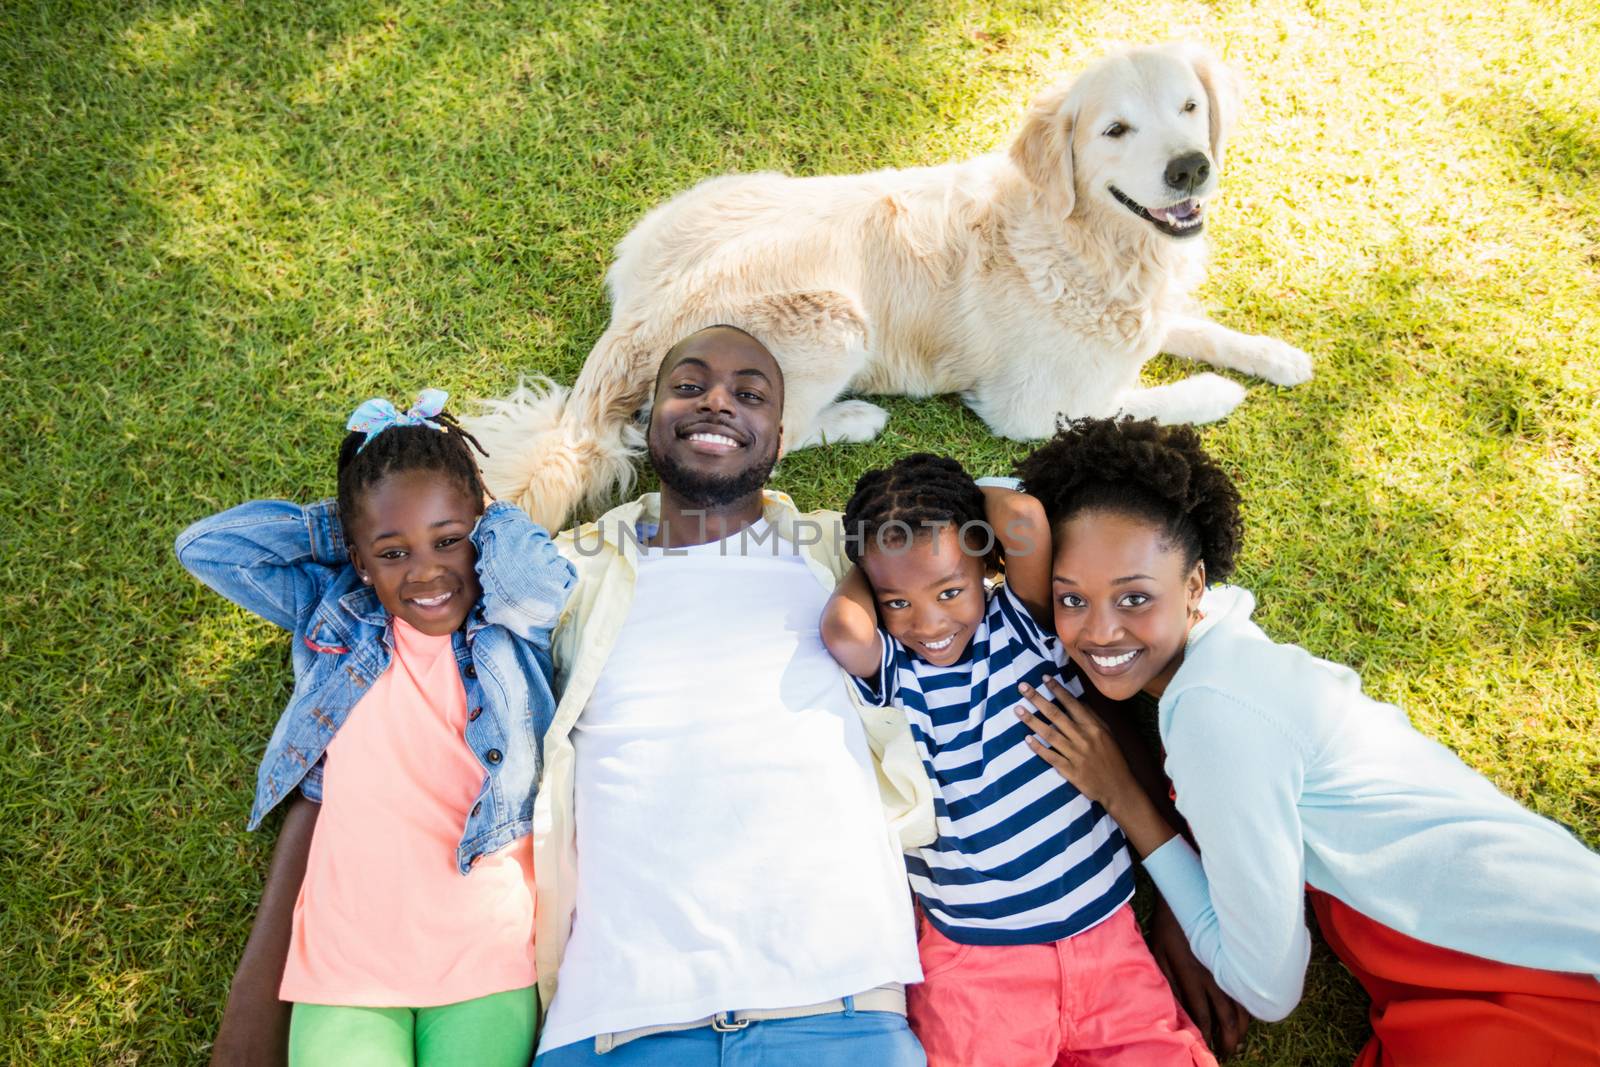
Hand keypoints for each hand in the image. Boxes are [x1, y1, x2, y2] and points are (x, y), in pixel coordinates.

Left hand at [1016, 677, 1177, 857]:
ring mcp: (1075, 755)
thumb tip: (1077, 701)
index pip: (1072, 704)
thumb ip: (1092, 717)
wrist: (1118, 788)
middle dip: (1038, 699)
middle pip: (1056, 715)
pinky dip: (1038, 747)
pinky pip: (1051, 756)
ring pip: (1050, 734)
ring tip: (1017, 709)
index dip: (1057, 690)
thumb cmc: (1113, 758)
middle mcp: (1083, 738)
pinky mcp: (1069, 771)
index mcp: (1093, 727)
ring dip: (1032, 720)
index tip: (1044, 678)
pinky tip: (1026, 738)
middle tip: (1022, 687)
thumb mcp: (1107, 734)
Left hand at [1150, 895, 1250, 1057]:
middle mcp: (1213, 974)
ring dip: (1241, 1027)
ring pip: (1243, 1006)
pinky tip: (1247, 1016)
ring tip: (1237, 1040)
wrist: (1189, 893)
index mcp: (1190, 974)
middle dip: (1228, 1039)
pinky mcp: (1238, 958)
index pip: (1201, 1015)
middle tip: (1226, 1052)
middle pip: (1228, 1017)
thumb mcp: (1158, 952)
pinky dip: (1251, 1006)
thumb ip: (1166, 980)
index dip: (1206, 1036)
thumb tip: (1175, 1009)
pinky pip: (1249, 988)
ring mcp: (1229, 966)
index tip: (1206, 1049)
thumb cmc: (1168, 924)